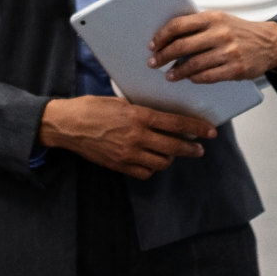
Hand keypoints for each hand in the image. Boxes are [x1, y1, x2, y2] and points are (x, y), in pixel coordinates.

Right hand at [38, 96, 214, 179]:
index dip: (195, 128)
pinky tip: (152, 161)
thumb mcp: (119, 103)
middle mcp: (136, 137)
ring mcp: (128, 154)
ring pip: (161, 162)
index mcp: (138, 116)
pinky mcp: (119, 165)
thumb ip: (141, 111)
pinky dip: (152, 168)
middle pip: (174, 147)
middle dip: (190, 148)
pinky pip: (145, 172)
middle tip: (198, 149)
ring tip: (172, 153)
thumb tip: (162, 118)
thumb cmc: (91, 108)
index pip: (175, 123)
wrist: (66, 125)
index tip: (209, 132)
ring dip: (170, 158)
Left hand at [148, 11, 276, 83]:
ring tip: (169, 75)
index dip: (161, 36)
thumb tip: (170, 40)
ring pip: (193, 64)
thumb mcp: (220, 20)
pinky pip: (207, 76)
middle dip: (163, 56)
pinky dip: (195, 78)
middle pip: (181, 46)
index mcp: (213, 18)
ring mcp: (228, 52)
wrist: (270, 43)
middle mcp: (220, 33)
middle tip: (154, 63)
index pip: (179, 25)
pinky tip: (189, 78)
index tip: (153, 45)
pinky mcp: (235, 69)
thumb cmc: (240, 32)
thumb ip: (198, 27)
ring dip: (177, 72)